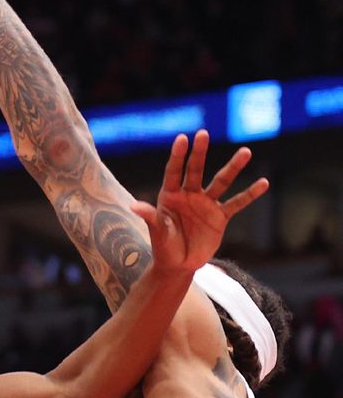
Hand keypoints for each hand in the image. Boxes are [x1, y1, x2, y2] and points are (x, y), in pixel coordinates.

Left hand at [131, 130, 268, 272]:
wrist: (179, 264)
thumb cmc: (163, 246)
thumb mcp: (157, 232)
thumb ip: (150, 217)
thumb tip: (134, 206)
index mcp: (170, 195)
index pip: (173, 171)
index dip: (178, 156)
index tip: (182, 138)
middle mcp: (188, 194)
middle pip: (195, 169)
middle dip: (199, 152)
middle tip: (203, 133)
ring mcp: (205, 204)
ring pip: (221, 182)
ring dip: (233, 167)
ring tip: (246, 151)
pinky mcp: (220, 217)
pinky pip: (237, 203)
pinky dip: (250, 194)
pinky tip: (263, 183)